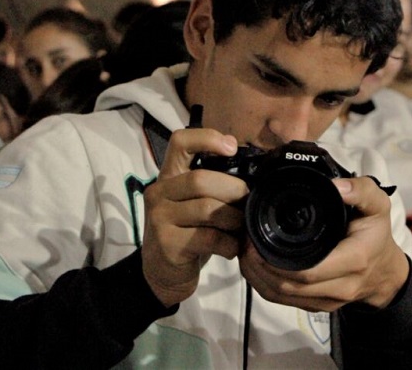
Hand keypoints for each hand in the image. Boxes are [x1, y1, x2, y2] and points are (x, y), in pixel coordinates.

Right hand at [141, 128, 246, 307]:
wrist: (163, 273)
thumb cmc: (187, 232)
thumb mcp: (194, 203)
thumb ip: (212, 184)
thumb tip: (253, 173)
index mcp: (169, 175)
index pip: (180, 142)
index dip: (207, 138)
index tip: (232, 147)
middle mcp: (159, 192)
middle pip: (201, 179)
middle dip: (233, 190)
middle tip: (248, 202)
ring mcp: (159, 218)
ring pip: (207, 209)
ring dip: (234, 219)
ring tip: (241, 228)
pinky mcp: (167, 244)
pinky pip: (208, 238)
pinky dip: (228, 244)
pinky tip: (232, 248)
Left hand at [238, 176, 408, 312]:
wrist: (385, 271)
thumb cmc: (376, 235)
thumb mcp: (378, 206)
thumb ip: (362, 191)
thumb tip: (337, 186)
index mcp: (353, 260)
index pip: (308, 270)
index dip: (277, 260)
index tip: (257, 239)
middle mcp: (341, 286)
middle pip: (289, 285)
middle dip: (260, 267)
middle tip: (245, 243)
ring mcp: (329, 300)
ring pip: (283, 296)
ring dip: (258, 278)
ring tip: (244, 254)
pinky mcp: (318, 306)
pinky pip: (285, 301)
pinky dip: (265, 286)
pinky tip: (255, 269)